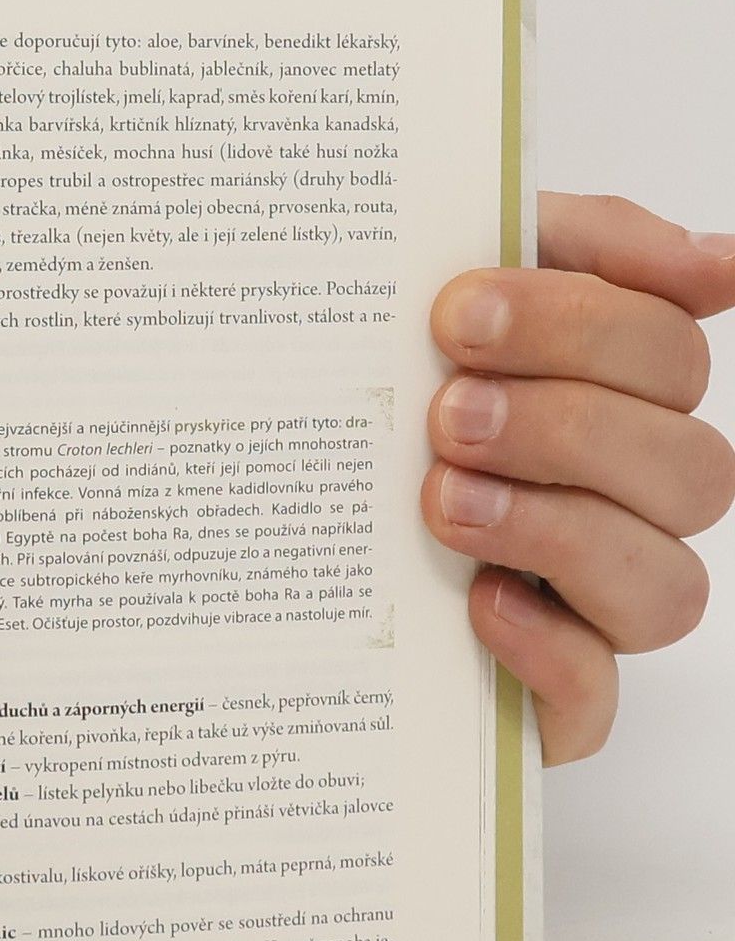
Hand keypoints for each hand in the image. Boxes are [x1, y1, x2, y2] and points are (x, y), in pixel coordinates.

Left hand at [425, 192, 734, 763]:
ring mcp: (593, 607)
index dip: (578, 325)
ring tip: (443, 502)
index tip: (458, 313)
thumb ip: (560, 242)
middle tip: (445, 416)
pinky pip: (594, 693)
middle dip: (565, 428)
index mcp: (613, 400)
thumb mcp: (437, 293)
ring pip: (668, 586)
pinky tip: (478, 600)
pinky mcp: (546, 698)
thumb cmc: (371, 406)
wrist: (252, 533)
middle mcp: (624, 505)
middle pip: (687, 466)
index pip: (667, 352)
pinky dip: (548, 647)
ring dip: (559, 532)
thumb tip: (711, 261)